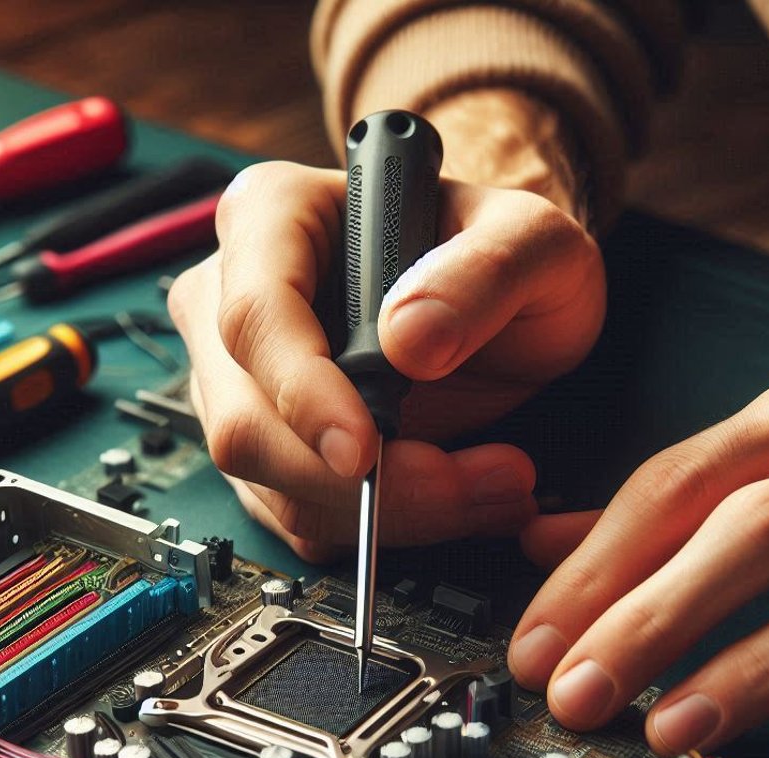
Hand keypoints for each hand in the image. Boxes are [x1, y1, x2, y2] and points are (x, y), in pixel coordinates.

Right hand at [166, 93, 605, 559]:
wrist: (513, 313)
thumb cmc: (504, 258)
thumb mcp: (536, 240)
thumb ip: (488, 272)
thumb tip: (409, 341)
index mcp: (273, 216)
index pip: (255, 316)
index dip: (302, 394)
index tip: (366, 449)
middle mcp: (232, 298)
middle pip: (246, 420)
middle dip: (357, 480)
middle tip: (474, 481)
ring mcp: (240, 382)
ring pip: (271, 485)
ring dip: (388, 512)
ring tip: (495, 485)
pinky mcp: (271, 450)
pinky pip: (300, 518)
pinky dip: (383, 529)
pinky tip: (459, 499)